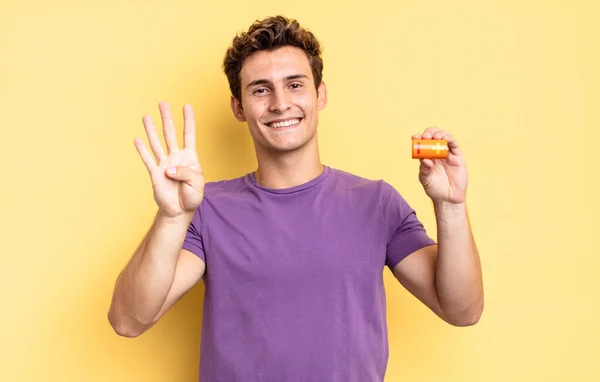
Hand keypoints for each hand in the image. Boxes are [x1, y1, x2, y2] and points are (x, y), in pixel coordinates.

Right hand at [134, 102, 204, 217]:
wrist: (180, 211)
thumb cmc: (192, 196)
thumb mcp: (197, 184)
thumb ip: (186, 173)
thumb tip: (168, 168)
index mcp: (190, 158)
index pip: (189, 135)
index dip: (188, 120)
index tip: (187, 105)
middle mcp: (176, 157)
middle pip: (170, 134)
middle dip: (167, 118)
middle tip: (163, 103)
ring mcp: (164, 164)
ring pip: (157, 143)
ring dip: (151, 130)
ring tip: (146, 116)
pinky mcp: (155, 173)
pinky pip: (148, 159)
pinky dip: (142, 150)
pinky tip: (137, 139)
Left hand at [413, 127, 467, 204]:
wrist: (448, 198)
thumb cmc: (434, 189)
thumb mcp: (425, 179)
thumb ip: (424, 169)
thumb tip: (424, 159)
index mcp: (427, 156)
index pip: (423, 143)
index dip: (419, 137)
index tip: (415, 137)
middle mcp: (437, 153)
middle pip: (434, 137)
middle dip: (429, 133)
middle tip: (426, 136)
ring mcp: (448, 154)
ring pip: (445, 137)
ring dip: (439, 133)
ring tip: (435, 137)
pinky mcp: (458, 157)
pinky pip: (455, 145)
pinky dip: (450, 138)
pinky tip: (445, 138)